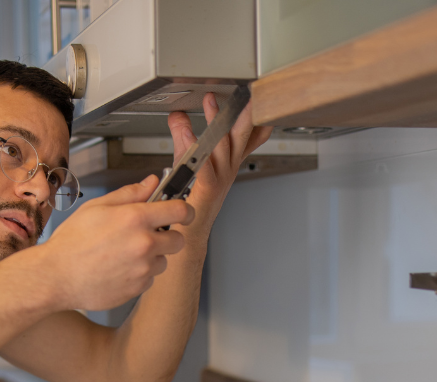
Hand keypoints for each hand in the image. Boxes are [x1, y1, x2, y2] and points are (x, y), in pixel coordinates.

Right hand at [39, 177, 194, 311]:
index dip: (185, 210)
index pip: (180, 211)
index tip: (183, 213)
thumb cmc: (72, 242)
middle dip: (169, 236)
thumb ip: (130, 193)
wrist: (56, 277)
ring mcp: (143, 269)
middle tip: (150, 235)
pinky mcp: (138, 288)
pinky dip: (139, 274)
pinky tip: (118, 268)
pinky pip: (149, 278)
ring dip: (152, 256)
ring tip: (125, 254)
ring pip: (163, 260)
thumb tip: (152, 182)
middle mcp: (144, 244)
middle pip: (179, 240)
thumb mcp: (97, 207)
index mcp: (135, 219)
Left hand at [167, 92, 272, 235]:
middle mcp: (228, 169)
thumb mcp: (188, 162)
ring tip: (210, 102)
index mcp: (228, 162)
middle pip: (241, 136)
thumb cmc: (190, 202)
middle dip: (243, 112)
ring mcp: (221, 180)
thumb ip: (184, 136)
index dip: (256, 116)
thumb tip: (178, 115)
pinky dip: (198, 151)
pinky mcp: (208, 191)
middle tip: (244, 91)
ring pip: (224, 148)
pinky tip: (191, 135)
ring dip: (217, 123)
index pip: (248, 136)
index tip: (258, 95)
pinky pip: (206, 170)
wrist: (189, 235)